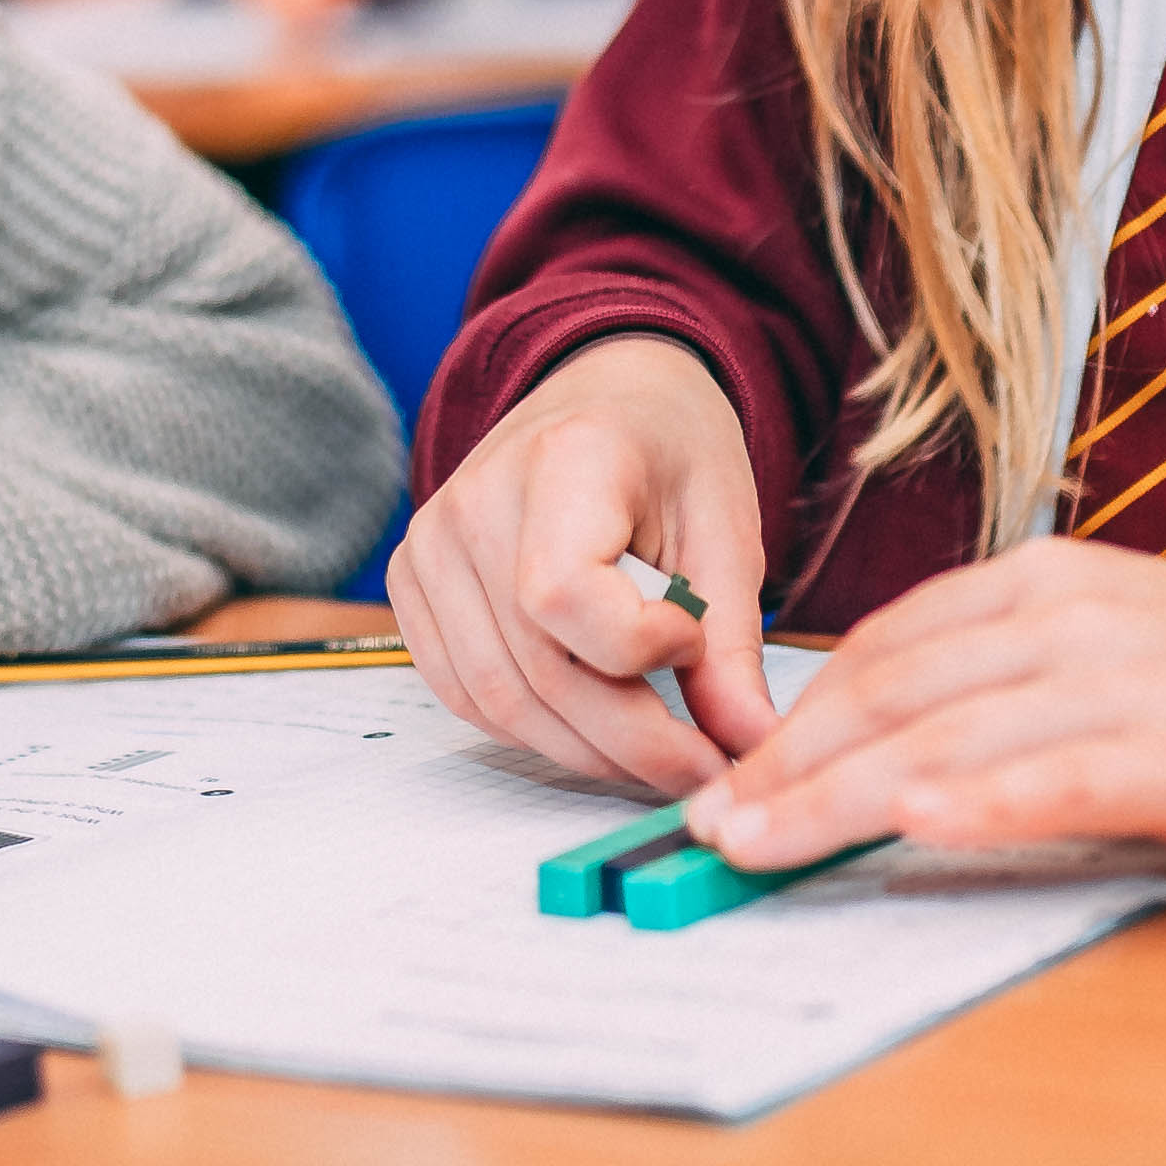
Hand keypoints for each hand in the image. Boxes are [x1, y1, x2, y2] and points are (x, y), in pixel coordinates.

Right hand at [389, 335, 777, 792]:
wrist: (604, 396)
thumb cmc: (670, 453)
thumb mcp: (725, 531)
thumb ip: (730, 643)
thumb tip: (753, 747)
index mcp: (563, 460)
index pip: (560, 594)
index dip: (633, 647)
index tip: (692, 640)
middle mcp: (475, 499)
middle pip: (535, 666)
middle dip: (630, 741)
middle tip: (703, 769)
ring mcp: (431, 543)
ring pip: (497, 697)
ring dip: (586, 751)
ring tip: (659, 758)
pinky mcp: (412, 582)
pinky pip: (464, 691)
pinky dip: (533, 730)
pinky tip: (596, 731)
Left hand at [679, 537, 1165, 867]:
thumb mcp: (1114, 638)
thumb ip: (1012, 671)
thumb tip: (902, 742)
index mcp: (1042, 581)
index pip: (883, 646)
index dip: (796, 715)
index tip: (730, 768)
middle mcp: (1063, 619)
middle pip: (889, 692)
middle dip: (786, 763)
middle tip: (706, 823)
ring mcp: (1116, 683)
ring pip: (943, 739)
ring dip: (835, 797)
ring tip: (757, 844)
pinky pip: (1052, 779)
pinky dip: (975, 804)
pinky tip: (910, 828)